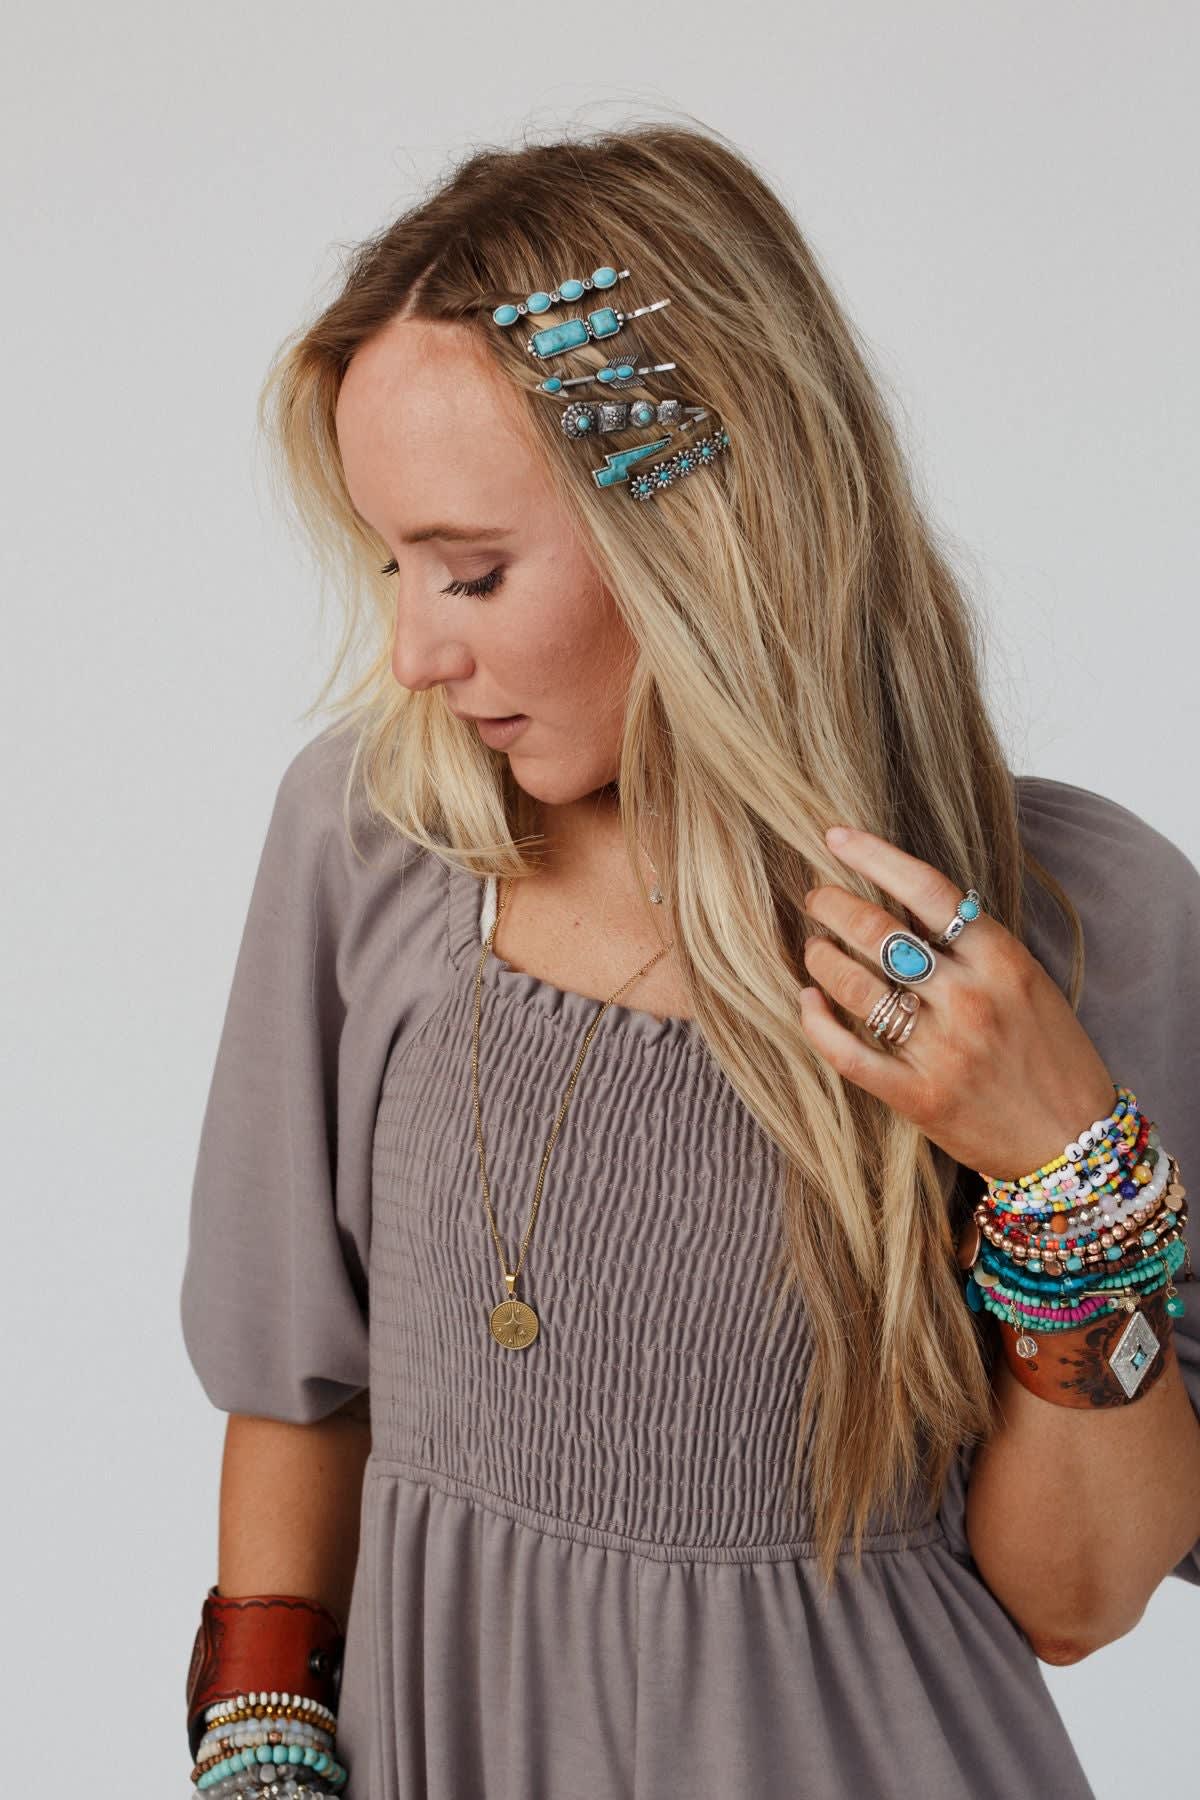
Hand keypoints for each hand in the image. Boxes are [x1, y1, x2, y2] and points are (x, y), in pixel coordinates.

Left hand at [798, 825, 1116, 1180]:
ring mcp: (941, 1049)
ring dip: (821, 958)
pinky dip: (816, 1022)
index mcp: (1002, 961)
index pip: (927, 889)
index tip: (835, 837)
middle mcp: (969, 998)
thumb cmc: (1051, 1056)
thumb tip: (911, 901)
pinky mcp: (917, 1096)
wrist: (1074, 1143)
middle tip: (816, 898)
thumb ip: (977, 946)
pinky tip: (806, 1001)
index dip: (873, 855)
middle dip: (832, 905)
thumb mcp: (1029, 983)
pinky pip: (847, 1052)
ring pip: (855, 986)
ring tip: (813, 948)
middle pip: (878, 931)